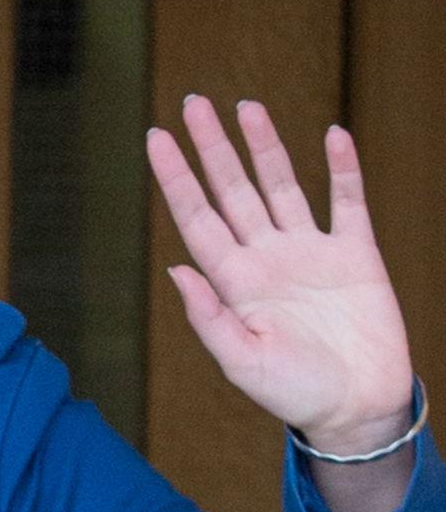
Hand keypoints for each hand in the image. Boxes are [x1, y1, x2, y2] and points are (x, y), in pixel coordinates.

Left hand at [147, 96, 412, 453]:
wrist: (356, 408)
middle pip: (232, 190)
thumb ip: (208, 316)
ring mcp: (311, 252)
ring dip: (264, 147)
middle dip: (212, 148)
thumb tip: (175, 269)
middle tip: (191, 102)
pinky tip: (331, 136)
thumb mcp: (241, 362)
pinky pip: (348, 202)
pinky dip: (342, 169)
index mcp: (234, 282)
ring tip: (245, 106)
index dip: (176, 178)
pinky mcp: (356, 256)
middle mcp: (267, 258)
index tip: (155, 138)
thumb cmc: (294, 393)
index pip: (197, 217)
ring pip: (281, 186)